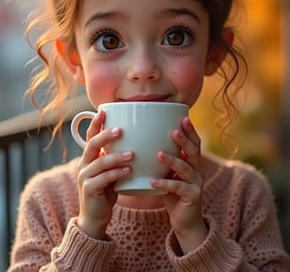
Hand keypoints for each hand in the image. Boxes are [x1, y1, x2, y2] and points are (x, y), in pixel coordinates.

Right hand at [77, 110, 132, 238]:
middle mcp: (83, 164)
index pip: (90, 136)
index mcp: (88, 157)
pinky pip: (104, 178)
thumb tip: (135, 139)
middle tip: (121, 130)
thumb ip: (114, 157)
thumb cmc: (106, 190)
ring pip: (100, 162)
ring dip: (116, 156)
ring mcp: (84, 177)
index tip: (103, 111)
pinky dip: (117, 173)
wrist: (95, 217)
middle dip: (106, 135)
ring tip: (132, 154)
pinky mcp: (89, 190)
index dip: (95, 123)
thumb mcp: (110, 171)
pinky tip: (128, 170)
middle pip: (92, 145)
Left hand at [151, 116, 207, 252]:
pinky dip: (165, 184)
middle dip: (184, 140)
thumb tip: (141, 138)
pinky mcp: (192, 197)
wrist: (185, 220)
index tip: (184, 118)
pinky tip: (153, 181)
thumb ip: (162, 158)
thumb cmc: (173, 192)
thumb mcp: (168, 172)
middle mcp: (197, 170)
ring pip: (186, 169)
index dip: (190, 130)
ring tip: (159, 154)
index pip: (194, 142)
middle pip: (194, 152)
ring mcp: (196, 184)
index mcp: (192, 162)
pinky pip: (178, 189)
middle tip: (173, 131)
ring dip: (172, 160)